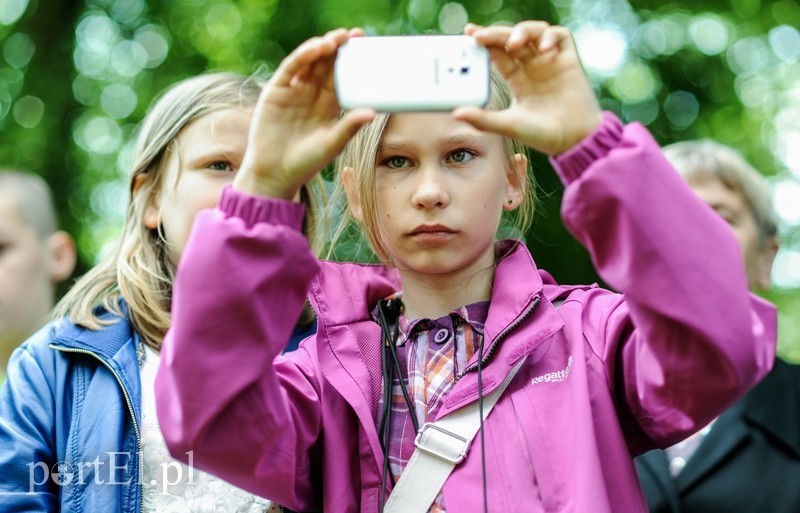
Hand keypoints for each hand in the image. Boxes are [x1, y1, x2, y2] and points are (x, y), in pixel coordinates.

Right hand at [235, 28, 375, 198]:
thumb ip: (349, 127)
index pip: (342, 76)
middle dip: (340, 48)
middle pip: (327, 64)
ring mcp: (293, 90)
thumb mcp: (332, 144)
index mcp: (329, 104)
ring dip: (322, 47)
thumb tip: (372, 112)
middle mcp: (312, 93)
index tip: (366, 46)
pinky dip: (303, 56)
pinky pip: (290, 68)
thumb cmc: (306, 162)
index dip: (353, 60)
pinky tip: (315, 49)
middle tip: (354, 35)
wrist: (275, 174)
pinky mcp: (276, 91)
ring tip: (336, 40)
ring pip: (309, 61)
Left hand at [453, 21, 602, 155]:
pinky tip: (543, 50)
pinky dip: (550, 36)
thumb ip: (483, 119)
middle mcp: (532, 67)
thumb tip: (456, 113)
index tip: (469, 33)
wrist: (574, 141)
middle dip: (497, 33)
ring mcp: (550, 62)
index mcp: (517, 79)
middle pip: (512, 39)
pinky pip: (560, 36)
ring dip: (523, 31)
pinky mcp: (569, 60)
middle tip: (481, 35)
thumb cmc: (542, 135)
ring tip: (514, 43)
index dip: (484, 41)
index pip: (497, 53)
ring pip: (534, 33)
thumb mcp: (507, 125)